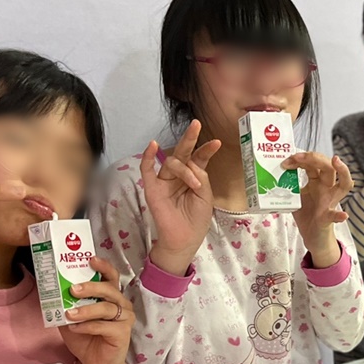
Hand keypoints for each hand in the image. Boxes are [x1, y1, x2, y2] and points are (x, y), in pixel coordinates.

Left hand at [60, 257, 135, 363]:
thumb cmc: (86, 338)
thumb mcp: (70, 318)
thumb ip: (64, 305)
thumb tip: (46, 290)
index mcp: (111, 296)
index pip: (111, 276)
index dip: (103, 266)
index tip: (90, 259)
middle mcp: (121, 304)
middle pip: (109, 289)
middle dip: (91, 287)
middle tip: (73, 289)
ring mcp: (124, 318)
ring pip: (107, 308)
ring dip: (87, 310)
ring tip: (69, 314)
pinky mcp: (123, 333)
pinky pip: (104, 326)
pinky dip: (88, 326)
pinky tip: (75, 329)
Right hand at [141, 120, 220, 276]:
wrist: (184, 239)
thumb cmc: (196, 220)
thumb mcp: (205, 197)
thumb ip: (201, 178)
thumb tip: (192, 164)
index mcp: (193, 177)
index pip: (198, 158)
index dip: (206, 150)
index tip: (217, 143)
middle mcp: (178, 176)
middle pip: (183, 153)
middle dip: (190, 138)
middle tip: (196, 124)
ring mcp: (164, 181)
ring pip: (172, 163)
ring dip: (185, 170)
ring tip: (194, 185)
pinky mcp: (152, 188)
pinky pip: (147, 169)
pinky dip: (148, 157)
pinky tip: (151, 145)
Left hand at [283, 152, 352, 267]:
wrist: (313, 236)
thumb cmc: (306, 214)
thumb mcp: (295, 197)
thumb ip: (288, 186)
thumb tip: (271, 175)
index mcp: (318, 182)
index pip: (314, 163)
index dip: (301, 159)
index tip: (287, 161)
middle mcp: (327, 188)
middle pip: (329, 167)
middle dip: (315, 158)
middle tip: (298, 157)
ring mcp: (330, 202)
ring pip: (344, 184)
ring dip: (343, 171)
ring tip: (336, 162)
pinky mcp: (328, 218)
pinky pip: (335, 215)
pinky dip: (339, 215)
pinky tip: (342, 215)